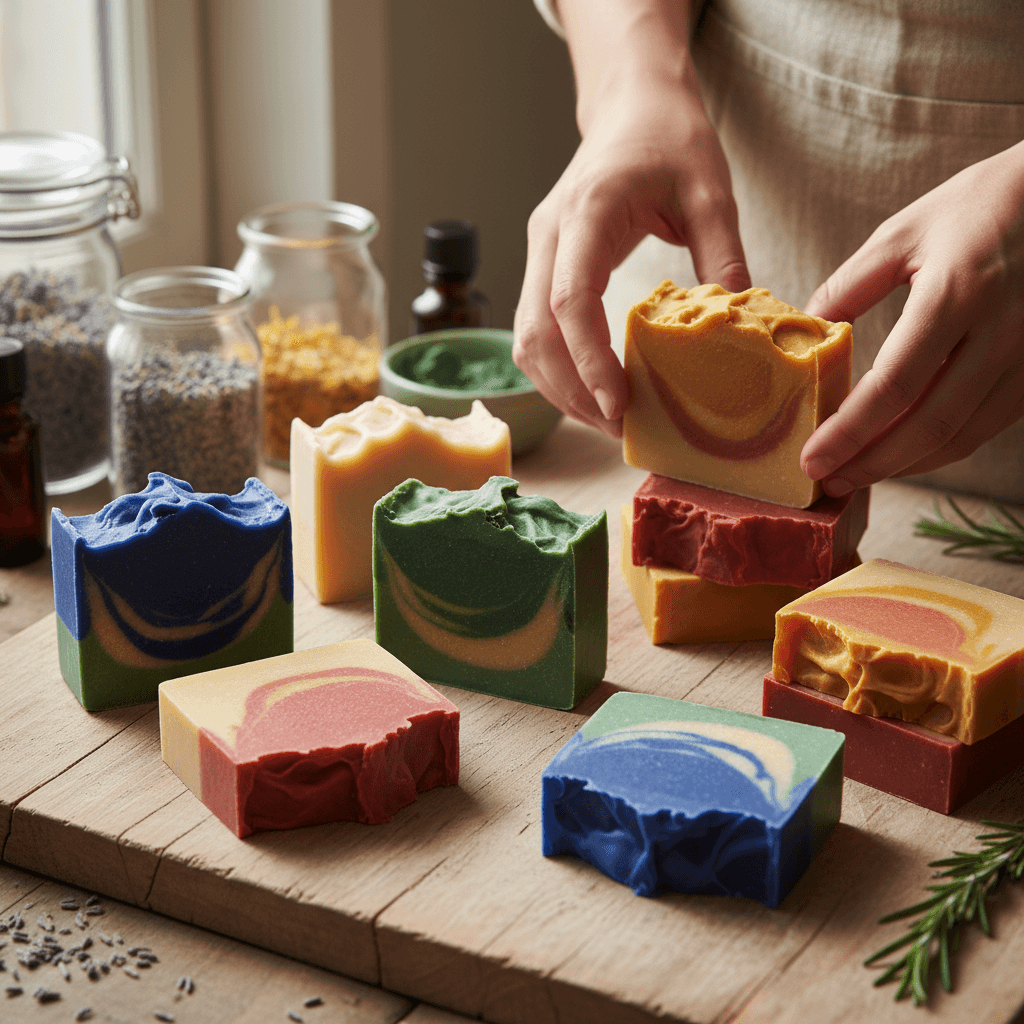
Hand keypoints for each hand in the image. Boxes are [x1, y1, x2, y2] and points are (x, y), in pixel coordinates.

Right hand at [513, 4, 748, 438]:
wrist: (631, 105)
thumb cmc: (670, 137)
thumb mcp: (712, 192)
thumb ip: (723, 258)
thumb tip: (738, 333)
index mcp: (586, 214)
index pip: (570, 302)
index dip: (589, 362)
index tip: (620, 407)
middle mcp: (549, 237)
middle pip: (536, 334)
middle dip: (573, 391)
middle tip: (619, 429)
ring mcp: (539, 252)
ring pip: (526, 340)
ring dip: (560, 388)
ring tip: (608, 420)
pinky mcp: (544, 266)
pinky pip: (535, 330)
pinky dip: (559, 369)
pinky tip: (594, 390)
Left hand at [802, 140, 1023, 493]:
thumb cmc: (981, 204)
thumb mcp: (904, 232)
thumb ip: (850, 286)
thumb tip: (807, 334)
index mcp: (957, 293)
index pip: (895, 385)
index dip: (850, 432)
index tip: (812, 459)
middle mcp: (1001, 332)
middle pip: (930, 424)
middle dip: (872, 463)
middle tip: (826, 482)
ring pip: (963, 434)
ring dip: (905, 464)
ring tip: (855, 475)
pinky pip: (987, 424)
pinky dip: (940, 447)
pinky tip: (902, 452)